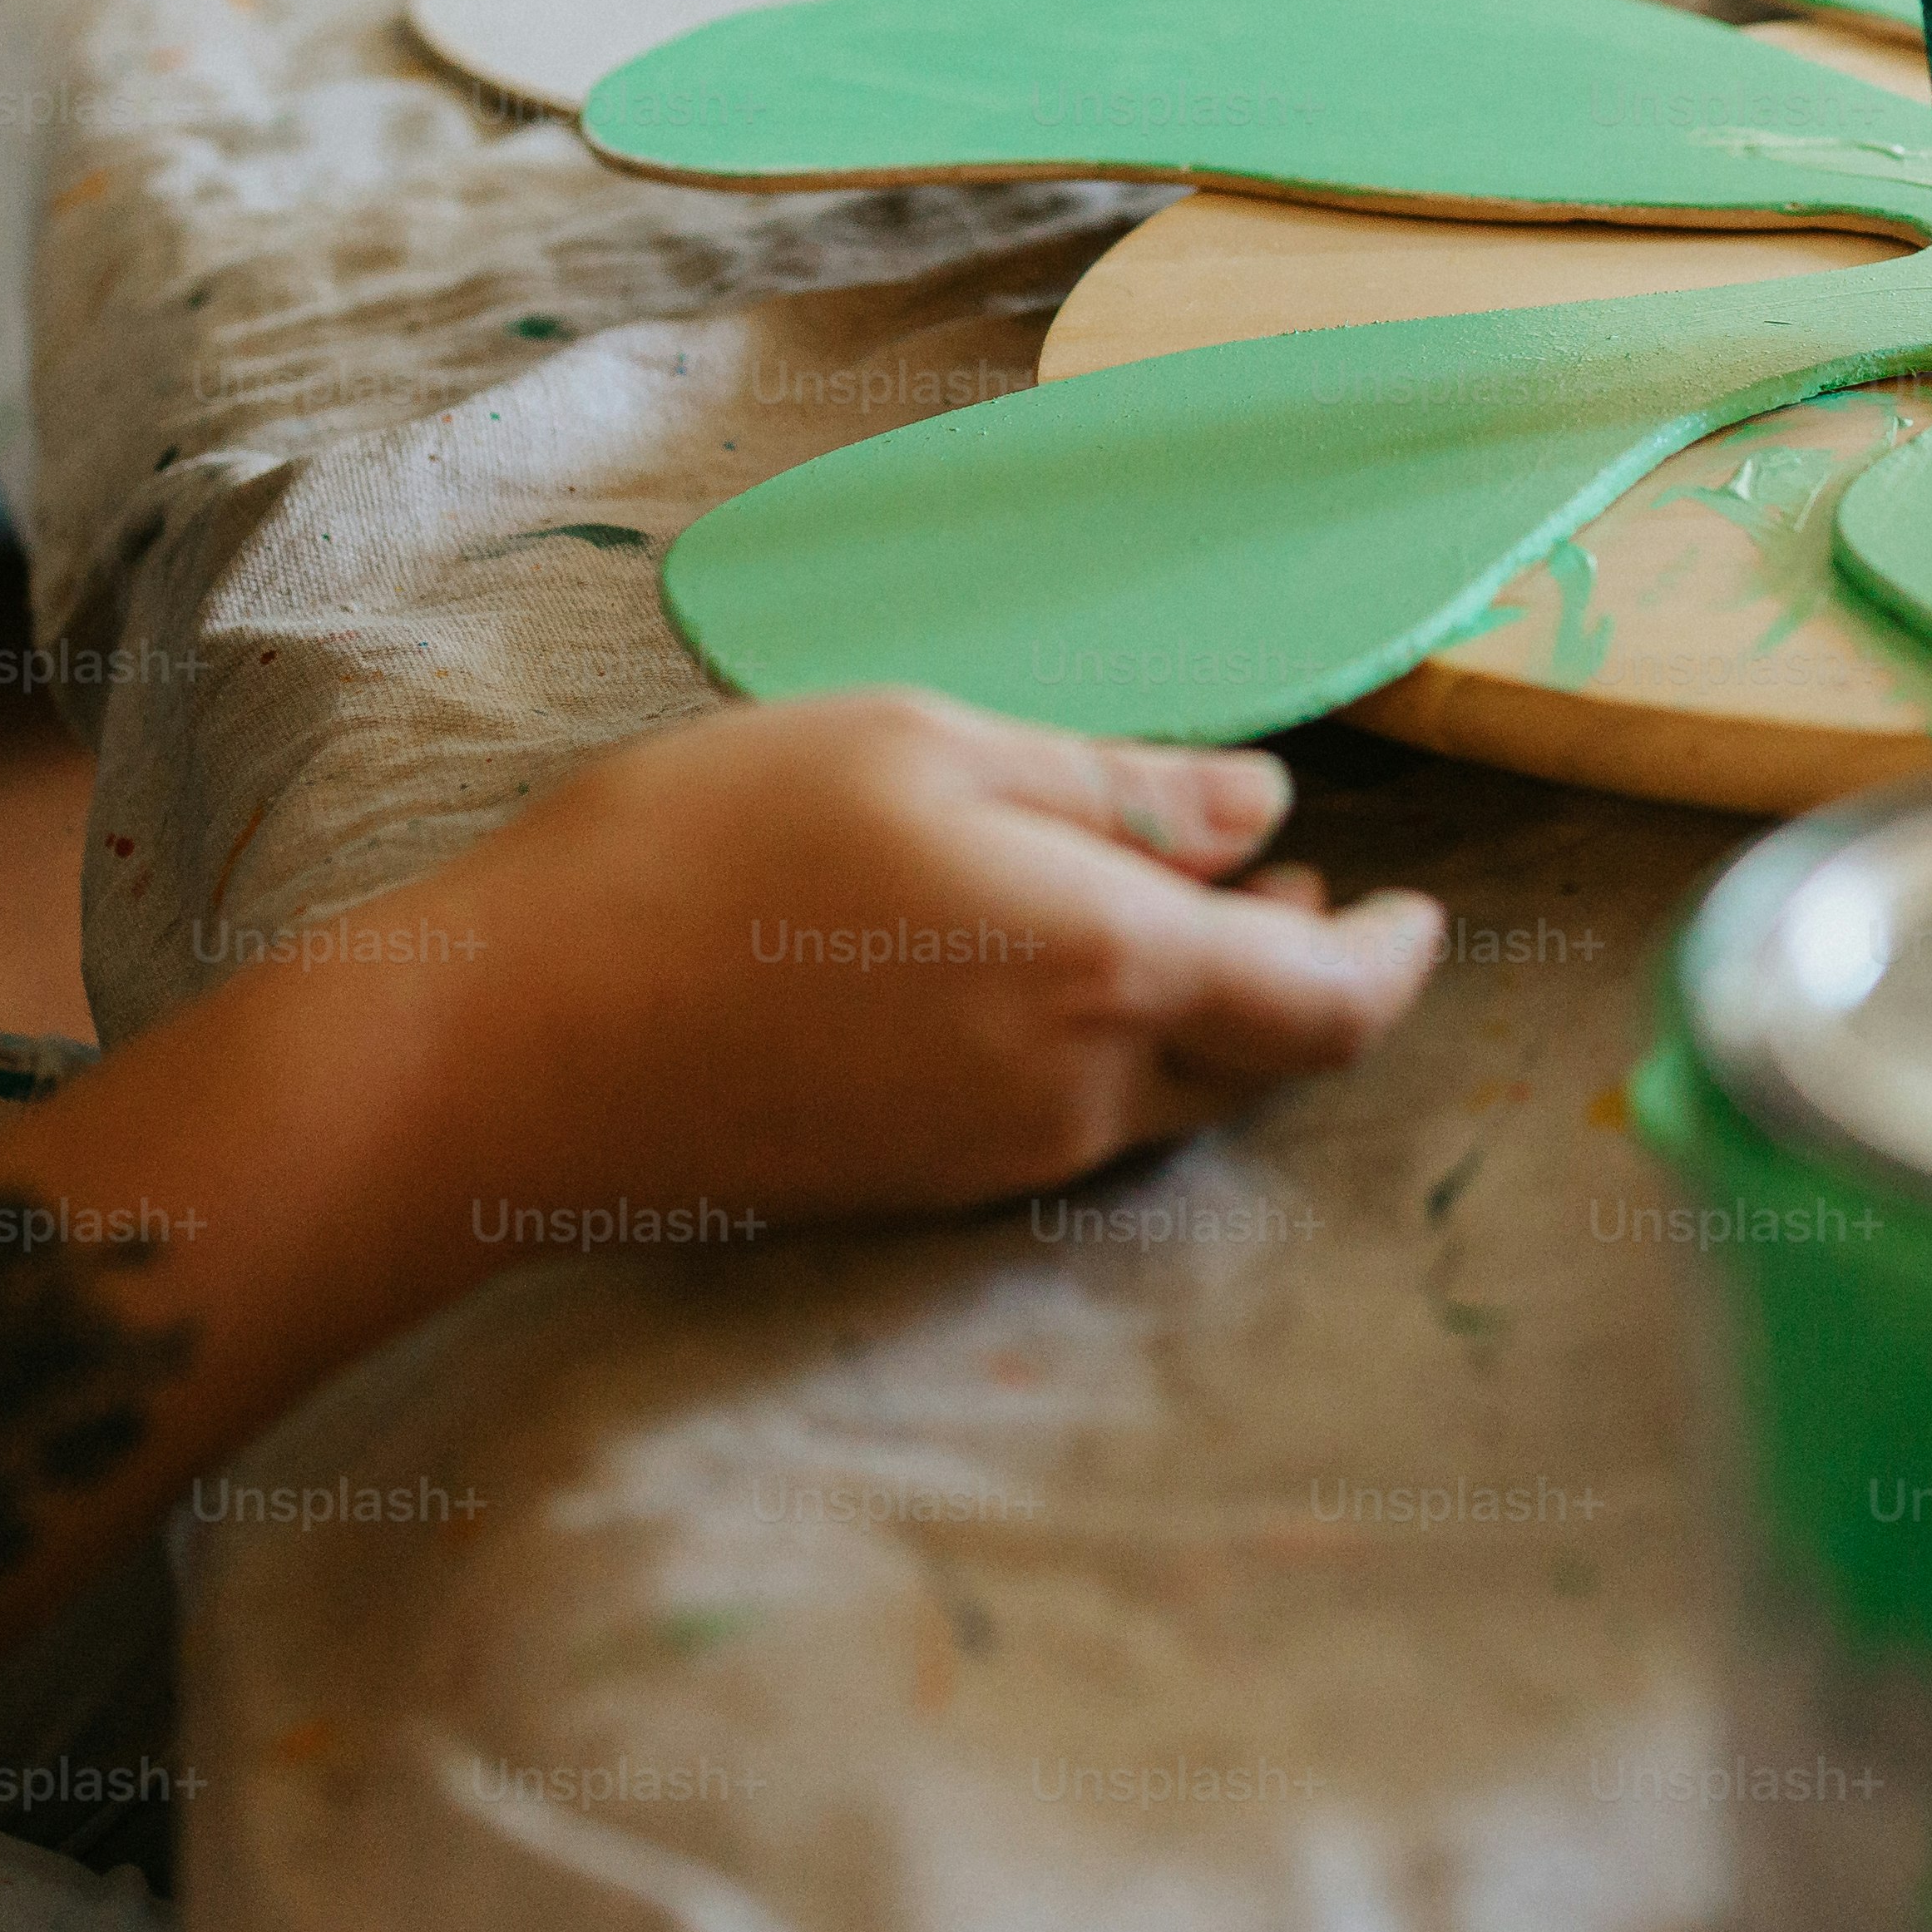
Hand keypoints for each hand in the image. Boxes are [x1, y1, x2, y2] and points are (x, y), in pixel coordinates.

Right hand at [431, 691, 1444, 1226]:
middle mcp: (1076, 1092)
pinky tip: (1046, 966)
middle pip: (1260, 1062)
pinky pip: (1070, 1120)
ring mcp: (995, 1156)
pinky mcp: (919, 1185)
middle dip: (1303, 974)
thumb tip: (1259, 814)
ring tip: (1182, 905)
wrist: (510, 1050)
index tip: (1421, 907)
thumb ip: (1112, 787)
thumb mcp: (923, 745)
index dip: (1395, 959)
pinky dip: (1110, 1043)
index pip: (1329, 1005)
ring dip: (1202, 1007)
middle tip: (1300, 885)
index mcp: (1104, 969)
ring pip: (1164, 1094)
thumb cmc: (704, 856)